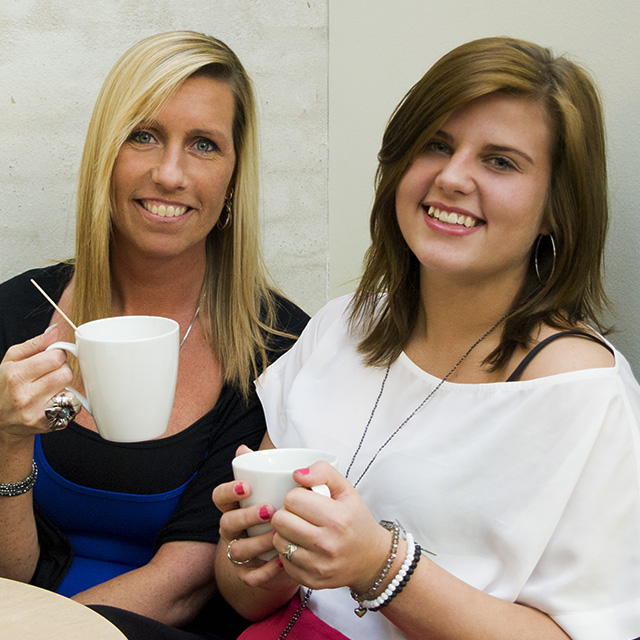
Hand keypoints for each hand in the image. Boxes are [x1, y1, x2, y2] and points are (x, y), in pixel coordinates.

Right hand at [0, 325, 72, 442]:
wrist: (1, 421)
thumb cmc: (6, 386)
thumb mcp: (11, 360)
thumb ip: (34, 344)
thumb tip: (54, 331)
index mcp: (16, 376)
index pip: (56, 357)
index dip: (57, 355)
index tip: (51, 359)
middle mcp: (26, 396)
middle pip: (66, 373)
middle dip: (62, 370)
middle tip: (50, 374)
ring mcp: (39, 413)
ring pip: (71, 390)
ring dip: (64, 386)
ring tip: (50, 388)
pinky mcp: (51, 424)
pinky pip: (74, 405)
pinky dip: (68, 401)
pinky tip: (53, 401)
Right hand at [213, 446, 297, 589]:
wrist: (296, 541)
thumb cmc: (283, 506)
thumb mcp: (277, 484)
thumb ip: (264, 465)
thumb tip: (243, 449)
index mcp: (235, 504)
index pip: (219, 496)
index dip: (228, 491)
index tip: (247, 485)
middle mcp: (232, 527)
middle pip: (226, 523)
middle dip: (246, 517)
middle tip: (270, 510)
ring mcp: (238, 550)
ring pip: (237, 550)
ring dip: (257, 543)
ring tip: (278, 536)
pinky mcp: (248, 573)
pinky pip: (249, 576)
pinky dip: (265, 571)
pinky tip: (281, 561)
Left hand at [270, 462, 390, 592]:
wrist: (371, 558)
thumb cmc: (356, 519)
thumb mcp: (346, 489)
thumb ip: (323, 471)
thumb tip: (297, 474)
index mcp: (337, 518)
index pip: (293, 499)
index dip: (297, 495)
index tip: (307, 500)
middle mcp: (327, 544)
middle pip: (280, 520)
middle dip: (287, 513)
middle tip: (300, 515)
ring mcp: (319, 565)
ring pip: (278, 541)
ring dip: (285, 532)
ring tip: (301, 529)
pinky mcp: (311, 581)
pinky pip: (283, 561)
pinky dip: (289, 552)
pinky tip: (303, 546)